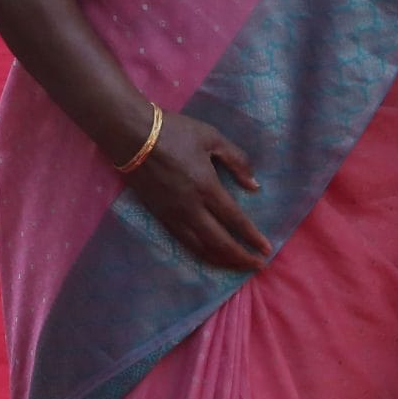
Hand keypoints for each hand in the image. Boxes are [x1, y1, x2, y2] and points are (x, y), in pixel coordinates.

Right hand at [116, 107, 271, 271]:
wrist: (131, 135)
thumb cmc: (174, 132)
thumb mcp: (212, 137)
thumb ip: (237, 160)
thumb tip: (254, 185)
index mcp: (206, 187)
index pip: (234, 220)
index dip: (252, 237)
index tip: (266, 249)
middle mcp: (191, 207)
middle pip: (219, 242)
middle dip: (240, 257)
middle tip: (257, 265)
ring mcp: (173, 215)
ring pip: (200, 248)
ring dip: (221, 261)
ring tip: (236, 266)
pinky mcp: (159, 216)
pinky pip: (183, 242)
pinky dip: (200, 253)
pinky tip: (208, 255)